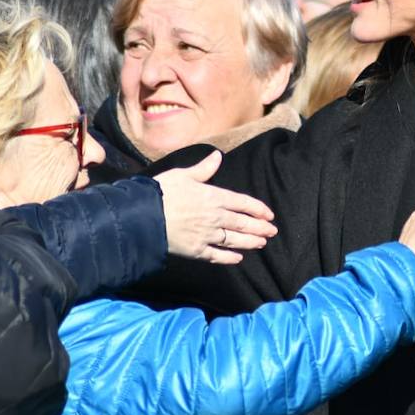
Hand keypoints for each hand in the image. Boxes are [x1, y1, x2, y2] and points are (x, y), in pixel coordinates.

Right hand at [153, 151, 276, 263]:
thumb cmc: (161, 192)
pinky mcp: (196, 251)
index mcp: (213, 197)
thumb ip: (203, 169)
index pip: (242, 203)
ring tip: (262, 243)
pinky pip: (217, 256)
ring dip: (250, 242)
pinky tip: (238, 258)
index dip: (258, 209)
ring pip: (234, 240)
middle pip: (242, 223)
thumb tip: (217, 156)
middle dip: (260, 228)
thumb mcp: (183, 174)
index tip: (269, 214)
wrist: (142, 216)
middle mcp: (214, 217)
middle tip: (273, 232)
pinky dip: (229, 258)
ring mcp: (206, 235)